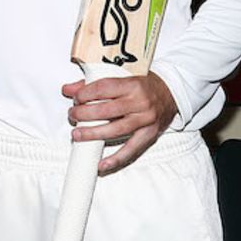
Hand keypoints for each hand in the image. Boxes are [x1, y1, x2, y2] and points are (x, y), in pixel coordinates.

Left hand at [62, 72, 177, 174]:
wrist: (173, 92)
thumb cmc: (143, 84)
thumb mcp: (121, 76)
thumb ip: (93, 83)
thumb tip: (67, 89)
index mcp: (132, 84)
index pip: (103, 89)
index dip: (85, 94)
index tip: (75, 99)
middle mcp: (140, 103)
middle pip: (106, 111)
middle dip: (84, 114)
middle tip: (72, 116)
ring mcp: (146, 120)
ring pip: (116, 130)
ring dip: (93, 134)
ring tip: (77, 135)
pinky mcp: (150, 134)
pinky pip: (132, 149)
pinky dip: (116, 159)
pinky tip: (102, 165)